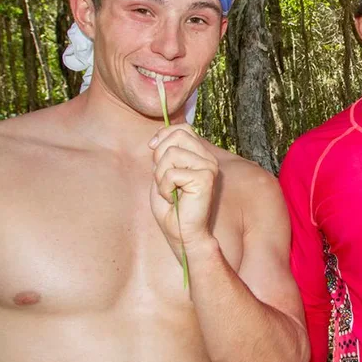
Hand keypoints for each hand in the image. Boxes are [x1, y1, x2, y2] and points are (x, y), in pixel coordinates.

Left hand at [149, 124, 218, 258]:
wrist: (182, 232)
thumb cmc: (171, 207)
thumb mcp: (162, 173)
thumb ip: (164, 153)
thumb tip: (157, 136)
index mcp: (200, 155)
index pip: (182, 129)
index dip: (163, 136)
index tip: (153, 150)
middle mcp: (208, 159)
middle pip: (177, 136)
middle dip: (160, 157)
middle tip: (165, 179)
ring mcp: (209, 167)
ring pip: (172, 153)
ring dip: (161, 175)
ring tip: (170, 190)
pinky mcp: (205, 178)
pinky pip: (172, 173)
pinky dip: (165, 187)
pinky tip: (173, 198)